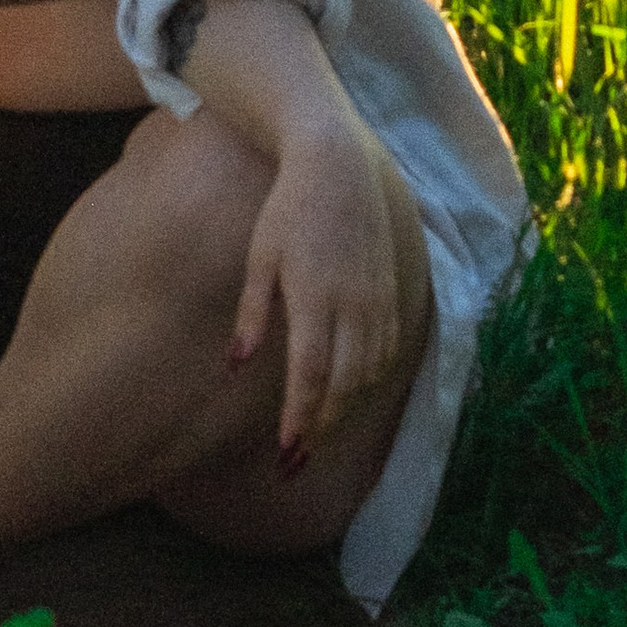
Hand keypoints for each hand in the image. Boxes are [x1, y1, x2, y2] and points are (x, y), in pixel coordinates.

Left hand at [228, 107, 404, 456]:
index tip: (286, 453)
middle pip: (343, 386)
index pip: (310, 377)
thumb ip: (252, 316)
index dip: (300, 420)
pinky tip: (348, 393)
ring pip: (369, 374)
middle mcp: (353, 306)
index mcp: (315, 299)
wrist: (340, 167)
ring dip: (345, 409)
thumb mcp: (259, 260)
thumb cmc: (288, 210)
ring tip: (319, 433)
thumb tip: (235, 368)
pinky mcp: (391, 293)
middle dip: (321, 427)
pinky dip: (367, 380)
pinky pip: (385, 351)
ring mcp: (377, 300)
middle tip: (298, 459)